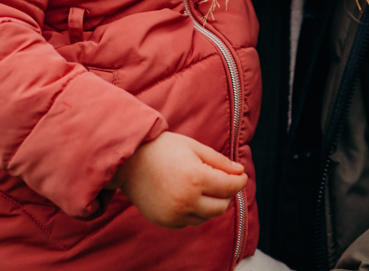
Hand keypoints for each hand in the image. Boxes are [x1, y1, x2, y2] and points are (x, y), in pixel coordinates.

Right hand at [111, 131, 246, 228]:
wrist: (128, 161)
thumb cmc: (162, 148)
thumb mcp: (193, 147)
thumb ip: (219, 161)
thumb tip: (240, 172)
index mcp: (196, 178)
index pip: (230, 187)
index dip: (240, 181)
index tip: (241, 176)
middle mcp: (187, 200)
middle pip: (221, 206)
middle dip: (226, 194)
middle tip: (222, 180)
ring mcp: (175, 214)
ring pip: (207, 217)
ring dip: (211, 204)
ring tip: (202, 186)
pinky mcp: (166, 221)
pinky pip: (190, 221)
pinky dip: (195, 211)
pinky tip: (187, 195)